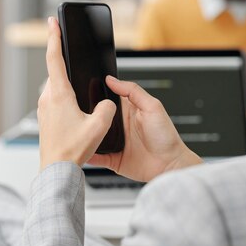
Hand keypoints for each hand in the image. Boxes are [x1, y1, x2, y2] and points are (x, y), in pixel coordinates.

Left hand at [37, 17, 116, 169]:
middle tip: (68, 47)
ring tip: (79, 89)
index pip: (54, 58)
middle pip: (56, 72)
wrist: (56, 169)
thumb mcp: (99, 126)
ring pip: (56, 87)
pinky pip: (55, 100)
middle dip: (64, 61)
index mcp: (59, 94)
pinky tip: (76, 109)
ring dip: (66, 83)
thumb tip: (106, 104)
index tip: (52, 22)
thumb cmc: (72, 150)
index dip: (54, 37)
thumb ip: (107, 108)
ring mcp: (44, 109)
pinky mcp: (46, 118)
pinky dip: (65, 97)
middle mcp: (48, 98)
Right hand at [88, 77, 202, 181]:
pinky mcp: (112, 159)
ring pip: (93, 137)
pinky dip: (88, 154)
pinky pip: (96, 156)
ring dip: (86, 135)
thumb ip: (133, 91)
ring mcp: (115, 143)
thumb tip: (112, 80)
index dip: (95, 96)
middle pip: (97, 119)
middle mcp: (119, 126)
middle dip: (86, 116)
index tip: (83, 91)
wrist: (170, 165)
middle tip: (77, 113)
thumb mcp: (152, 107)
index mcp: (127, 111)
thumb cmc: (166, 136)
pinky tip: (83, 151)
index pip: (107, 100)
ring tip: (76, 131)